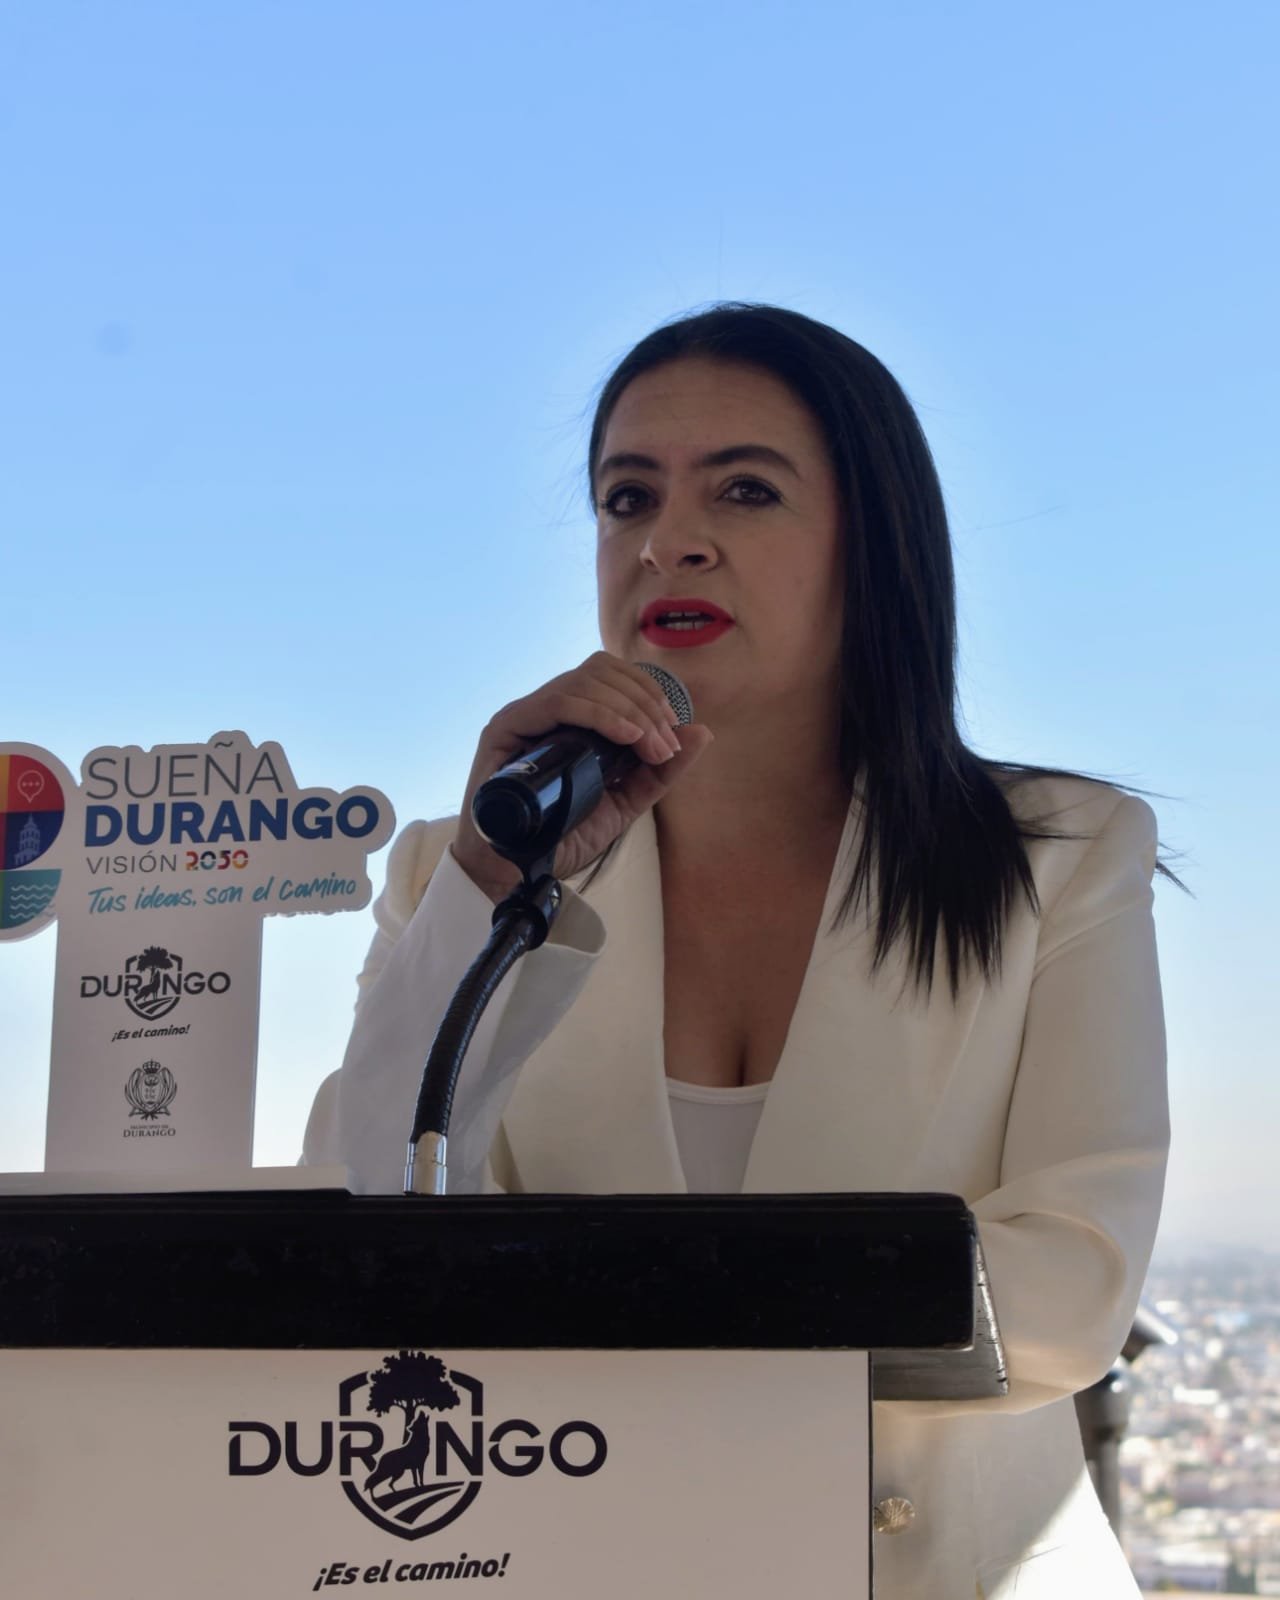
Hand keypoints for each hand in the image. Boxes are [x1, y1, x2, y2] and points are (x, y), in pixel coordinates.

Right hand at [451, 652, 713, 900]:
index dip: (649, 692)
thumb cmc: (565, 834)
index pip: (613, 674)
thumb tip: (703, 732)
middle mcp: (546, 708)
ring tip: (651, 746)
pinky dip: (600, 714)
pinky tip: (627, 737)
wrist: (519, 870)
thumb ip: (661, 769)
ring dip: (630, 710)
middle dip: (645, 703)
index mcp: (572, 717)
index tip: (674, 731)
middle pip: (603, 671)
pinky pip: (559, 703)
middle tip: (664, 746)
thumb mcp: (627, 800)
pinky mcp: (507, 727)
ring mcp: (525, 715)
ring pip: (585, 681)